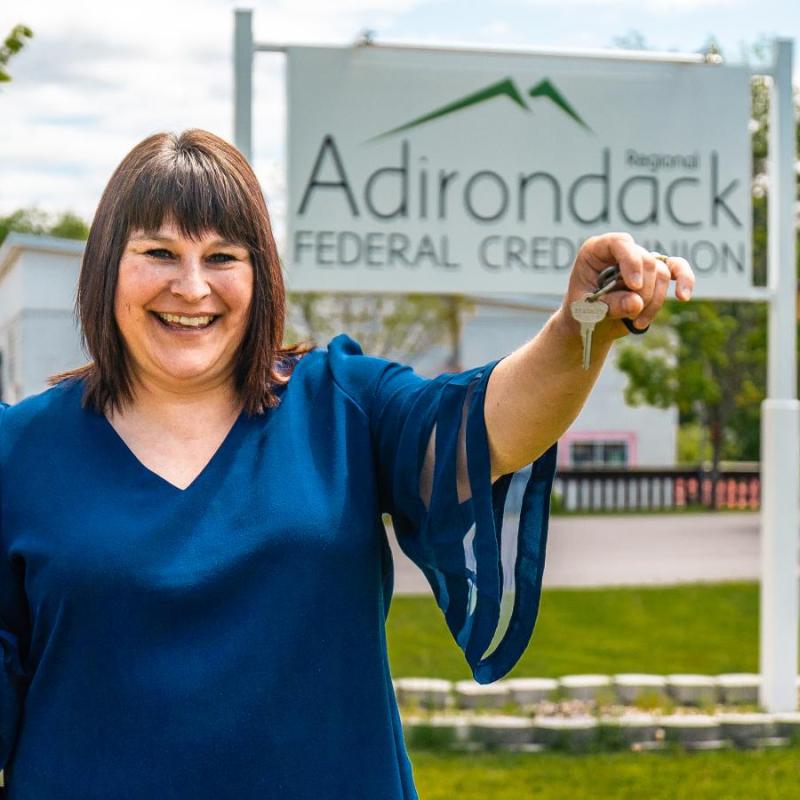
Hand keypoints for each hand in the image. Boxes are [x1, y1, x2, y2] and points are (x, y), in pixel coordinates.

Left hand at [558, 232, 695, 342]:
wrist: (589, 324)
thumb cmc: (582, 312)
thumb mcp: (587, 310)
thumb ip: (609, 305)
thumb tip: (637, 303)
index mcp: (596, 251)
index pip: (620, 243)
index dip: (631, 262)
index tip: (634, 285)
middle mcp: (620, 251)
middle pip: (645, 261)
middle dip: (642, 291)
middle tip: (631, 314)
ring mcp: (640, 261)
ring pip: (661, 272)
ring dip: (654, 301)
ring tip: (637, 322)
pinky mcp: (655, 274)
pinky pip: (677, 269)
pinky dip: (684, 280)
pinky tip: (684, 296)